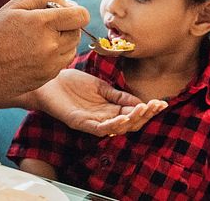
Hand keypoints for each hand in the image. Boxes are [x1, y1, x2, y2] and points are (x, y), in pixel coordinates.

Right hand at [0, 0, 86, 103]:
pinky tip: (34, 53)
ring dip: (62, 42)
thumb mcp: (14, 6)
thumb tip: (68, 3)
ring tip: (39, 40)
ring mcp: (50, 64)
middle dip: (67, 26)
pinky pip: (62, 63)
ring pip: (71, 49)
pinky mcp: (47, 77)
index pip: (80, 16)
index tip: (64, 12)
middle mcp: (51, 45)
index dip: (75, 11)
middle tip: (47, 26)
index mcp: (43, 23)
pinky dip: (54, 56)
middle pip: (77, 32)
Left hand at [29, 68, 167, 136]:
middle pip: (129, 123)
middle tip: (156, 106)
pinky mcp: (80, 123)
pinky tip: (122, 118)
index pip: (133, 113)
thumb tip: (140, 102)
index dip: (148, 110)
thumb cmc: (71, 83)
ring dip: (132, 120)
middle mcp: (103, 118)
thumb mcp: (100, 87)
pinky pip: (99, 129)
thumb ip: (118, 95)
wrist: (48, 81)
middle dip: (145, 116)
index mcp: (109, 109)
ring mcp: (92, 122)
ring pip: (117, 128)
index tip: (161, 103)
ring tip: (143, 110)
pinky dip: (112, 125)